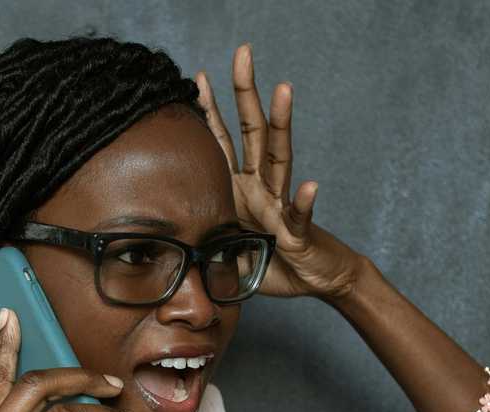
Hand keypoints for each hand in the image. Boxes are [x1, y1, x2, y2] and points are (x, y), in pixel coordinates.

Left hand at [195, 43, 367, 301]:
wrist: (317, 279)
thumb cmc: (275, 261)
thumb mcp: (227, 250)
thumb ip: (205, 239)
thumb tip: (173, 242)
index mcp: (243, 189)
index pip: (225, 143)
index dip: (211, 111)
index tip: (196, 77)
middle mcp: (263, 187)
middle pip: (254, 132)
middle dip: (246, 93)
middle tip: (242, 53)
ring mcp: (282, 206)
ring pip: (282, 158)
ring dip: (283, 125)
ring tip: (284, 90)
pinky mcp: (298, 232)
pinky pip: (300, 216)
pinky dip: (305, 203)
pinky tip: (311, 186)